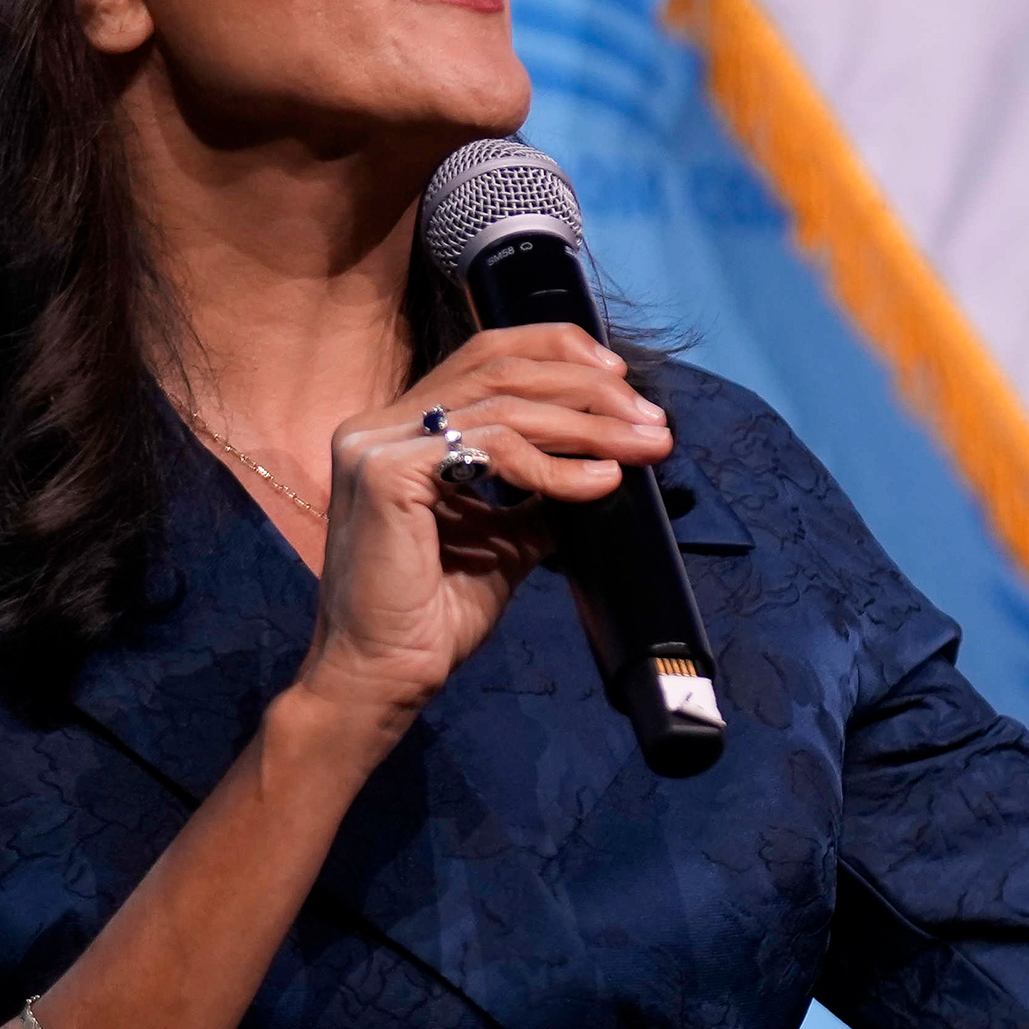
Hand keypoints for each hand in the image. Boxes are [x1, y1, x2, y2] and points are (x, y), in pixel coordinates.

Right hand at [284, 325, 671, 745]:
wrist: (385, 676)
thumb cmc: (434, 616)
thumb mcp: (503, 538)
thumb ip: (536, 492)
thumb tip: (604, 460)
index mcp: (399, 429)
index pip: (484, 356)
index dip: (557, 352)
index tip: (621, 379)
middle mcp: (379, 424)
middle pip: (500, 368)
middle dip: (588, 390)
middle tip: (651, 421)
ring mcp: (377, 444)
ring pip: (505, 406)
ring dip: (588, 425)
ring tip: (644, 447)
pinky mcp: (387, 473)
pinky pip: (492, 450)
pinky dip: (556, 466)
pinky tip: (601, 482)